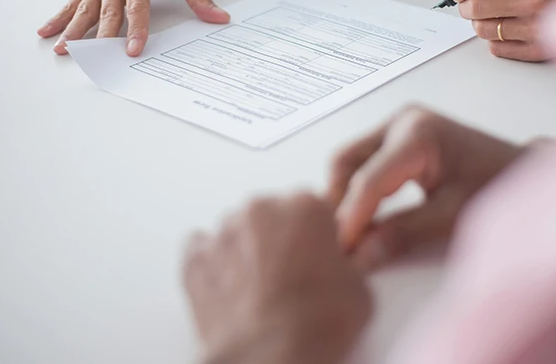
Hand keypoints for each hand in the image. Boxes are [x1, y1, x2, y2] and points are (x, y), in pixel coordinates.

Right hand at [37, 0, 229, 56]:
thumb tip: (218, 17)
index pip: (136, 6)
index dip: (135, 29)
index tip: (132, 49)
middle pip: (108, 13)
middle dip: (102, 38)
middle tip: (98, 61)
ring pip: (85, 10)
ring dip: (74, 32)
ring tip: (64, 51)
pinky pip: (73, 2)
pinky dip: (60, 18)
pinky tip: (47, 32)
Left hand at [183, 194, 371, 363]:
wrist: (271, 359)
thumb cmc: (315, 327)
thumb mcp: (360, 290)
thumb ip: (351, 260)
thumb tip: (350, 261)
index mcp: (306, 206)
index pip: (313, 206)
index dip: (317, 234)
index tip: (319, 255)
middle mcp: (262, 209)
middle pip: (273, 213)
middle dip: (281, 238)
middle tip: (291, 276)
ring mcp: (224, 231)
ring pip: (237, 229)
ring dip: (247, 249)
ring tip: (259, 288)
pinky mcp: (195, 257)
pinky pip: (202, 248)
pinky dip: (214, 263)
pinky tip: (230, 287)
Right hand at [329, 106, 523, 269]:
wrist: (523, 170)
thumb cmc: (498, 186)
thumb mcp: (453, 215)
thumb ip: (404, 234)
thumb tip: (361, 256)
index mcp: (418, 134)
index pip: (368, 180)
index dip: (349, 219)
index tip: (340, 252)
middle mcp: (401, 121)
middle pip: (345, 161)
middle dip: (338, 202)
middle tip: (340, 243)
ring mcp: (398, 125)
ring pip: (349, 161)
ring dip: (345, 196)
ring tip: (351, 234)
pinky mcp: (398, 136)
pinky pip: (364, 161)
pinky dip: (358, 189)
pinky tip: (365, 218)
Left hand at [448, 0, 555, 61]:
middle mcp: (533, 0)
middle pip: (474, 9)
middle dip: (465, 6)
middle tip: (471, 3)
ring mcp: (536, 28)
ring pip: (483, 30)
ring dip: (481, 22)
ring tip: (495, 13)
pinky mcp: (538, 49)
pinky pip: (497, 48)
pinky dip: (497, 39)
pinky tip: (510, 27)